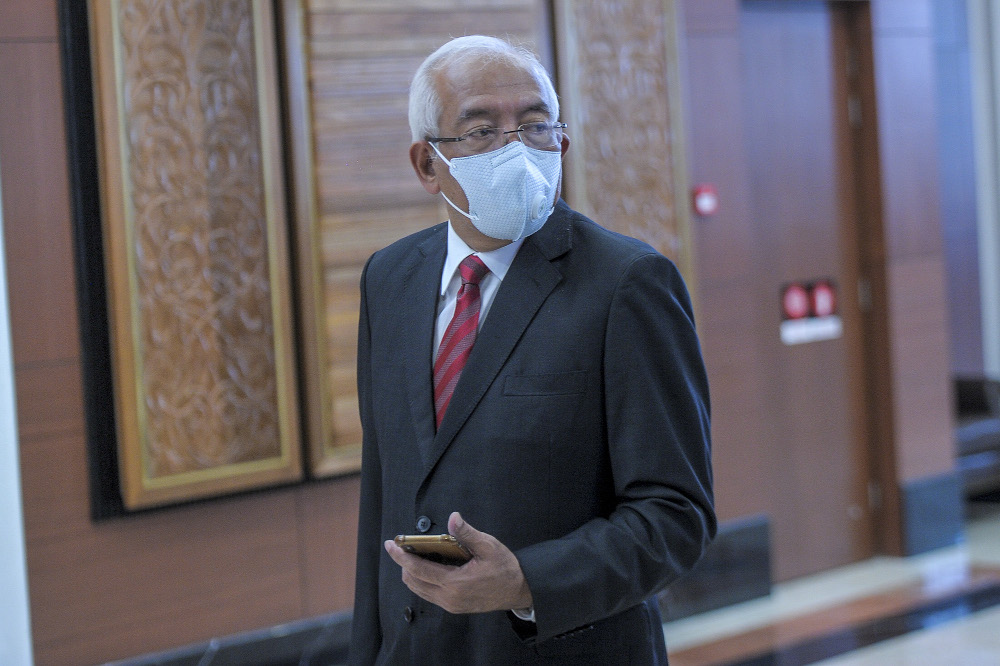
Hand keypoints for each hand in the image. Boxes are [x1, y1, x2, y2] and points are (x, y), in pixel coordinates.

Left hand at [384, 512, 532, 614]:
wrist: (519, 590)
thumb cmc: (505, 567)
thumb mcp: (488, 546)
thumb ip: (467, 533)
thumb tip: (453, 517)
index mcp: (455, 582)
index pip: (418, 569)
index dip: (401, 557)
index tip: (391, 545)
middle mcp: (449, 597)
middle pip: (413, 581)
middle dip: (404, 563)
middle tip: (404, 547)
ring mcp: (450, 605)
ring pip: (419, 589)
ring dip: (412, 573)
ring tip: (414, 555)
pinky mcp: (454, 607)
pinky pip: (429, 594)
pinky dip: (422, 580)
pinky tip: (429, 567)